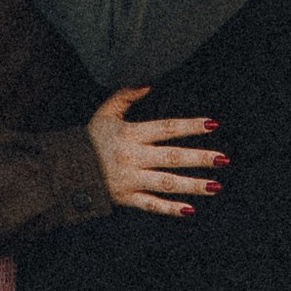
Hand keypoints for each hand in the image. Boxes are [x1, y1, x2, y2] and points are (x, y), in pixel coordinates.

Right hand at [87, 86, 223, 218]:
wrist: (67, 169)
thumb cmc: (90, 139)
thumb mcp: (105, 112)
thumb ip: (126, 95)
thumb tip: (148, 81)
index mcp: (130, 134)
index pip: (166, 128)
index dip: (189, 126)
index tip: (212, 124)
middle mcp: (133, 157)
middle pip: (171, 157)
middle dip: (199, 158)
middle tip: (224, 159)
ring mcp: (130, 179)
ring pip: (166, 183)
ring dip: (192, 185)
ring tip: (216, 186)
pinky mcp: (126, 198)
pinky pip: (151, 204)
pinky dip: (170, 208)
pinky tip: (190, 209)